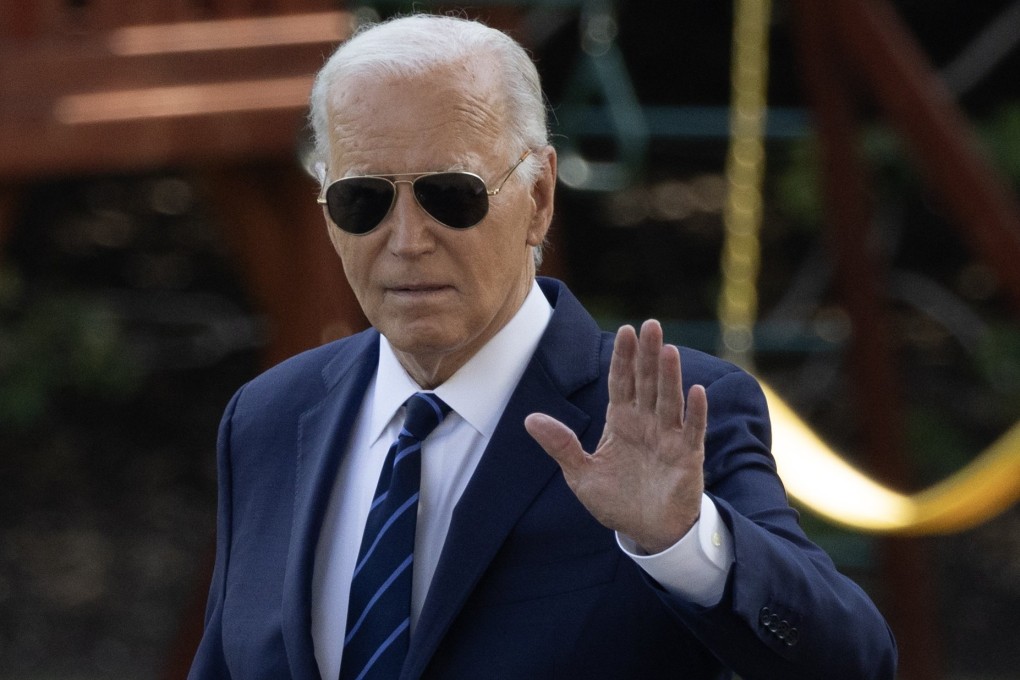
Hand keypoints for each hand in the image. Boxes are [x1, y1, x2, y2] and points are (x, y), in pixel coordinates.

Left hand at [525, 320, 707, 553]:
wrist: (646, 531)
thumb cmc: (615, 501)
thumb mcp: (580, 475)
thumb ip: (560, 445)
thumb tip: (530, 419)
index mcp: (621, 421)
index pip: (621, 382)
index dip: (623, 357)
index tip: (625, 330)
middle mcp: (646, 423)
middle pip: (647, 382)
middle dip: (648, 354)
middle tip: (651, 325)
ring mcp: (668, 437)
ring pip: (669, 400)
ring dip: (670, 376)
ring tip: (668, 349)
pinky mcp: (687, 457)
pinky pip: (693, 430)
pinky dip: (695, 412)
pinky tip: (696, 391)